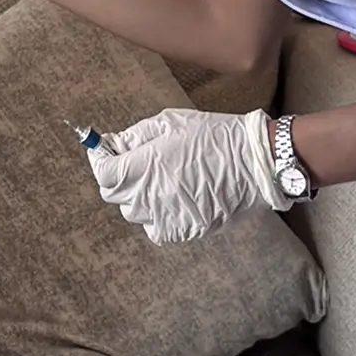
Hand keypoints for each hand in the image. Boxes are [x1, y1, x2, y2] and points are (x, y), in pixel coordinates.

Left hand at [86, 108, 286, 243]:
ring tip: (160, 180)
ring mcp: (166, 216)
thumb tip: (112, 145)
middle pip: (114, 195)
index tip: (104, 153)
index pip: (104, 173)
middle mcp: (150, 194)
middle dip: (118, 178)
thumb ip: (136, 136)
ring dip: (138, 197)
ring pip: (134, 212)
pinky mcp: (183, 231)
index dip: (100, 161)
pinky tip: (173, 199)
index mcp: (145, 164)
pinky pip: (155, 228)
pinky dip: (157, 216)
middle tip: (133, 164)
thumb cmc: (214, 136)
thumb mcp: (171, 123)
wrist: (256, 163)